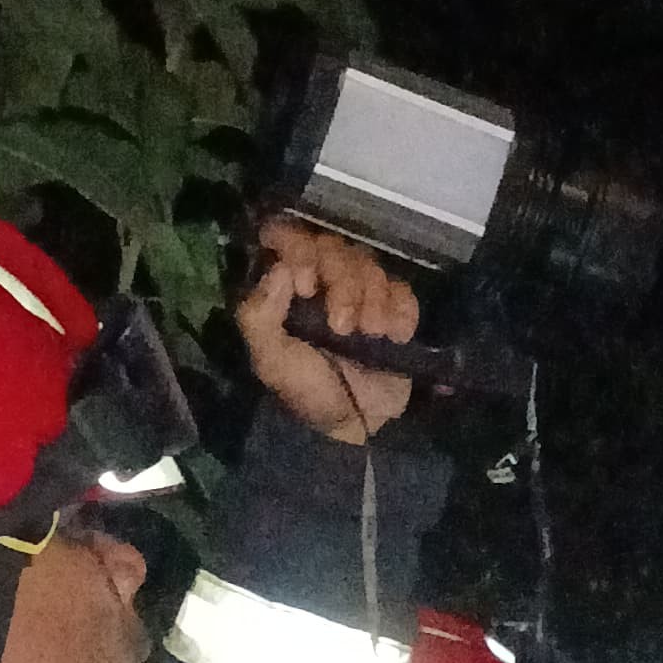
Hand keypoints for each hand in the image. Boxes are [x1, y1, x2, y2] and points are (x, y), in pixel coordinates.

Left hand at [237, 216, 417, 443]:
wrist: (354, 426)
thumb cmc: (306, 391)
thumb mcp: (271, 359)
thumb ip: (259, 315)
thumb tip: (279, 268)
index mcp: (287, 287)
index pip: (290, 237)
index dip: (301, 248)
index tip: (306, 286)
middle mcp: (322, 282)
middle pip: (337, 247)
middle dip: (344, 283)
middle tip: (342, 326)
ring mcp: (360, 294)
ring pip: (371, 264)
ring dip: (372, 298)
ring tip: (369, 335)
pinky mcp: (393, 310)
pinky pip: (402, 289)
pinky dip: (401, 310)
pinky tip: (394, 336)